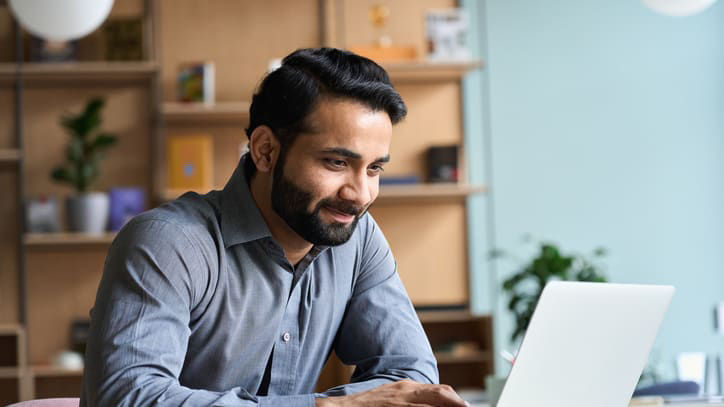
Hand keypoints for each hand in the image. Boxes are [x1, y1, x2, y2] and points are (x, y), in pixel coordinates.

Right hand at [316, 380, 468, 406]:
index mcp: (407, 387)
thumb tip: (430, 402)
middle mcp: (406, 391)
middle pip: (442, 394)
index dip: (457, 400)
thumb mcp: (391, 399)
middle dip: (459, 403)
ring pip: (433, 402)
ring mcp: (400, 402)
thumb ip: (410, 400)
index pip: (441, 391)